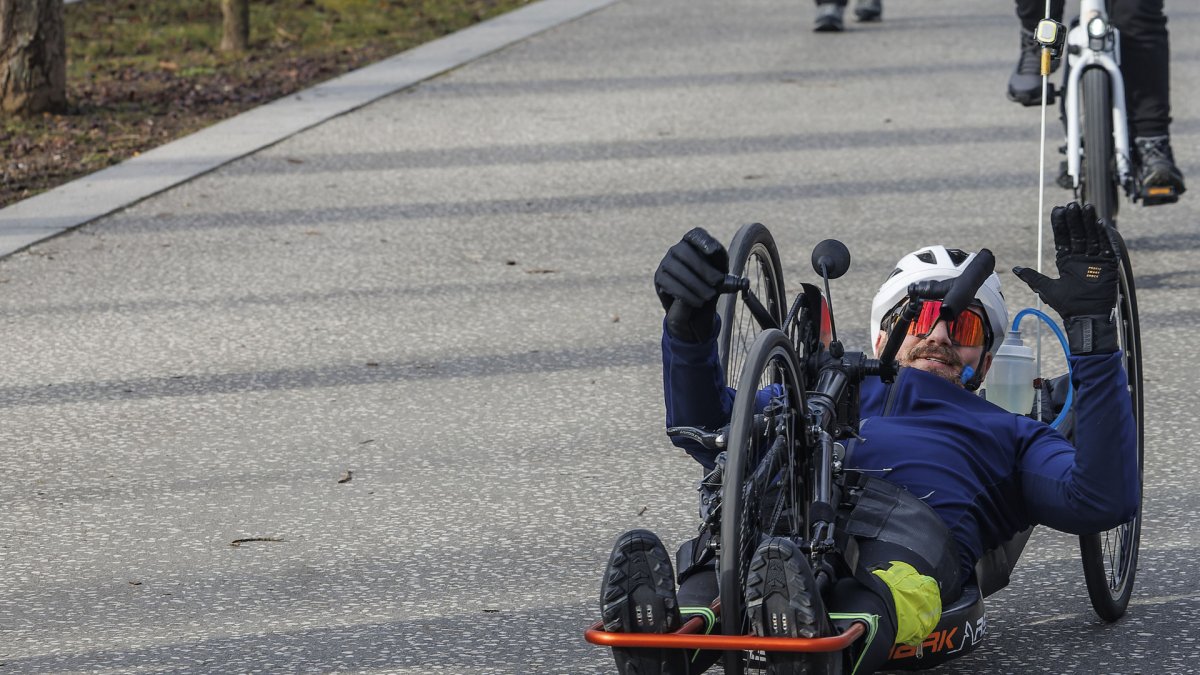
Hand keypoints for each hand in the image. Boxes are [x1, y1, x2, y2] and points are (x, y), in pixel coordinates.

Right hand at [654, 228, 728, 341]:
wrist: (694, 303)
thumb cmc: (710, 285)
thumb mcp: (723, 280)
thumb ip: (732, 279)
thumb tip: (744, 283)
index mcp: (693, 243)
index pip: (695, 235)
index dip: (703, 242)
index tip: (713, 251)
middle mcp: (677, 249)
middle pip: (685, 252)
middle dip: (702, 268)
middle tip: (716, 283)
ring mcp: (666, 262)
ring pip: (677, 269)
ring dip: (695, 284)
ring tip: (708, 296)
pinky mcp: (659, 278)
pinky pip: (670, 283)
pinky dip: (685, 294)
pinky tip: (697, 302)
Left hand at [1012, 202, 1120, 353]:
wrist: (1085, 317)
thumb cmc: (1067, 306)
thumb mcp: (1047, 288)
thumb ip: (1033, 277)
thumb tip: (1016, 269)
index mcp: (1066, 261)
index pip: (1064, 238)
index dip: (1061, 224)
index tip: (1058, 210)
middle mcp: (1081, 258)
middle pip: (1078, 233)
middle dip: (1075, 219)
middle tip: (1072, 205)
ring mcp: (1095, 260)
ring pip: (1092, 236)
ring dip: (1090, 222)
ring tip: (1086, 208)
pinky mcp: (1108, 265)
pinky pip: (1107, 247)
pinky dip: (1104, 236)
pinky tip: (1100, 224)